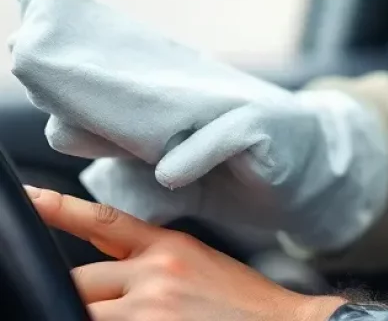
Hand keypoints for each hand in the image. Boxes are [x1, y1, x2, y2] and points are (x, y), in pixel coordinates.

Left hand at [10, 0, 387, 250]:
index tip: (32, 71)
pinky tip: (171, 173)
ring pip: (176, 109)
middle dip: (87, 84)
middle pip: (140, 90)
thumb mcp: (185, 178)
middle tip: (37, 70)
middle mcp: (204, 100)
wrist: (318, 174)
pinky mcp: (265, 126)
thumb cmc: (249, 175)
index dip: (81, 85)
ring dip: (129, 118)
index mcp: (183, 109)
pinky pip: (228, 135)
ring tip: (77, 123)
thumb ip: (139, 168)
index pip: (125, 94)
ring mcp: (235, 109)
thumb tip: (85, 153)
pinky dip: (198, 154)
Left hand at [25, 186, 344, 320]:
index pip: (102, 221)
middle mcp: (155, 273)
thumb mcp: (198, 265)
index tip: (26, 198)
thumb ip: (150, 263)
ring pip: (83, 312)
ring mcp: (150, 310)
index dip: (57, 207)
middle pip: (77, 281)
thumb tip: (109, 273)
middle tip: (96, 303)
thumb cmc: (242, 305)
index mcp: (168, 246)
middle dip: (73, 297)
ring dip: (86, 315)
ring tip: (125, 312)